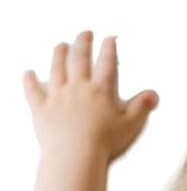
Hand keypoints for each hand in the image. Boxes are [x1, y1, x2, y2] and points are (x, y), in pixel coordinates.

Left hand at [22, 33, 157, 163]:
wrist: (73, 158)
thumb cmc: (104, 143)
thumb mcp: (131, 124)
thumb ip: (143, 106)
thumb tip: (154, 93)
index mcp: (102, 90)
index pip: (107, 62)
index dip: (109, 48)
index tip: (110, 37)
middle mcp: (79, 88)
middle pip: (80, 59)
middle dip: (83, 43)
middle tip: (85, 33)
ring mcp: (58, 97)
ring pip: (57, 69)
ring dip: (58, 55)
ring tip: (60, 45)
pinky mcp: (41, 110)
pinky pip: (33, 92)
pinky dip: (29, 81)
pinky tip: (27, 73)